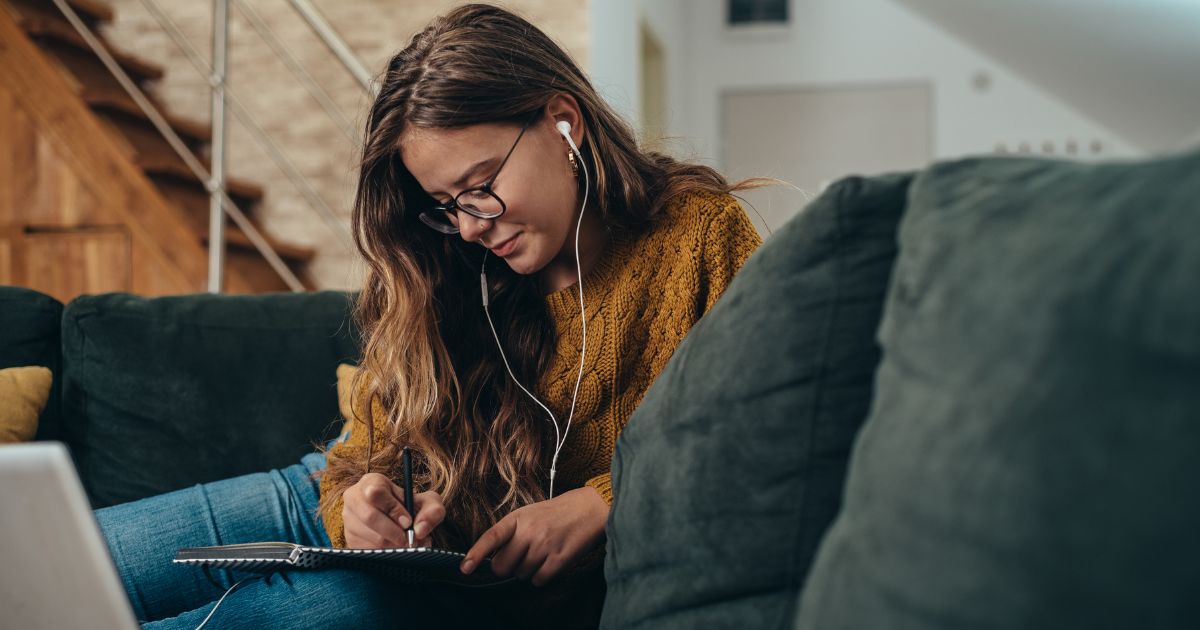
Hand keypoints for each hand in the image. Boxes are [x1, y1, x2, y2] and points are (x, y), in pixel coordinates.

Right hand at [342, 472, 445, 548]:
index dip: (393, 509)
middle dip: (394, 531)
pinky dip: (386, 554)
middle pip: (370, 517)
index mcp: (371, 482)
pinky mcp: (349, 540)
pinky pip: (367, 551)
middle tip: (408, 539)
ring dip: (393, 545)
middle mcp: (354, 498)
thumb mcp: (428, 503)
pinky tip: (396, 548)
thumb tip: (420, 529)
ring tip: (406, 543)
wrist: (401, 521)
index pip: (375, 493)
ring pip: (369, 537)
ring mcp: (348, 520)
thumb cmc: (412, 508)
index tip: (407, 521)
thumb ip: (432, 511)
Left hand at [460, 486, 607, 585]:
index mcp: (517, 518)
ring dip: (526, 570)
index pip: (491, 537)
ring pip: (520, 575)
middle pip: (502, 566)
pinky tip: (548, 563)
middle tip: (519, 557)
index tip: (465, 568)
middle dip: (506, 567)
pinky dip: (540, 577)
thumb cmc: (555, 513)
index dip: (475, 554)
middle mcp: (529, 531)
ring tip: (540, 553)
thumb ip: (510, 532)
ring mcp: (544, 546)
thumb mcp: (529, 513)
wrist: (589, 508)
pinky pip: (538, 580)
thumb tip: (493, 558)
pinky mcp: (559, 559)